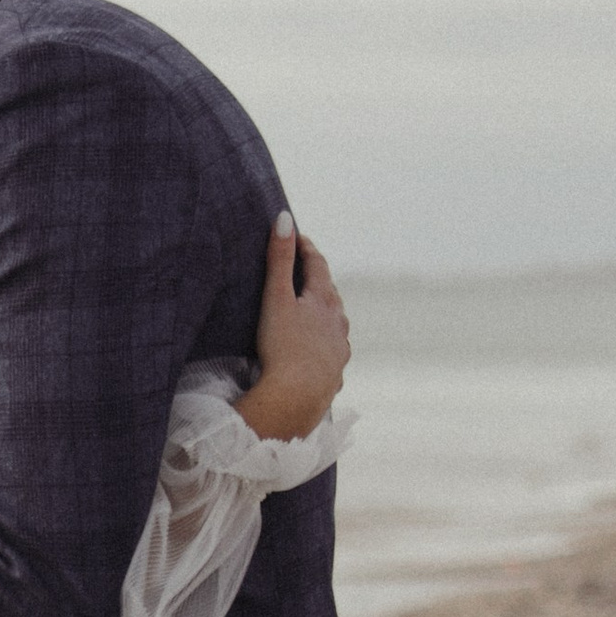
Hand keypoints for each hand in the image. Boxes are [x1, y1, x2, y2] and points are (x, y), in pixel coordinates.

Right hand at [241, 211, 349, 438]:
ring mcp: (339, 349)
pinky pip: (331, 351)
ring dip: (324, 313)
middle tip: (303, 272)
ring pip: (334, 323)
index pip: (318, 264)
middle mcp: (338, 322)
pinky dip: (323, 344)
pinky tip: (316, 352)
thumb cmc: (283, 346)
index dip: (306, 248)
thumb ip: (279, 259)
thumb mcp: (276, 298)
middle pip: (329, 293)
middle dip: (317, 280)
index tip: (297, 237)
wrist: (296, 398)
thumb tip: (285, 218)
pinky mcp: (335, 373)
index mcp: (324, 300)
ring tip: (311, 312)